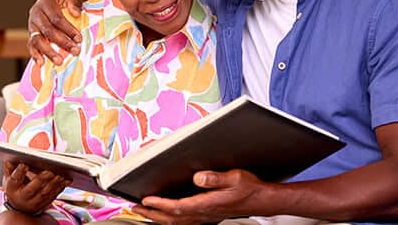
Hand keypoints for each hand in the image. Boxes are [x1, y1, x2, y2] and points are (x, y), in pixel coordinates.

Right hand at [3, 161, 70, 214]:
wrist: (19, 206)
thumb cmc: (15, 186)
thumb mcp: (8, 177)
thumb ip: (9, 167)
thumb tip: (10, 158)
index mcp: (12, 188)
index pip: (15, 180)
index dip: (20, 172)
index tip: (24, 163)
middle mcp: (23, 197)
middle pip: (32, 189)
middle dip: (41, 179)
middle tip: (50, 170)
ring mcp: (34, 202)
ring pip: (45, 193)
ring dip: (54, 183)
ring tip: (60, 174)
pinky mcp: (45, 203)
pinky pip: (53, 195)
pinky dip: (61, 187)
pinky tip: (67, 179)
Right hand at [28, 0, 82, 64]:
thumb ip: (74, 0)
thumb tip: (76, 13)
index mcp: (45, 2)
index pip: (56, 18)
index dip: (68, 29)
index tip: (79, 39)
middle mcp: (36, 13)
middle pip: (47, 30)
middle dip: (62, 42)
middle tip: (75, 51)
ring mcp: (32, 25)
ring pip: (37, 40)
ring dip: (48, 52)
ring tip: (59, 61)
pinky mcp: (31, 34)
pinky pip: (30, 45)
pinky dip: (35, 55)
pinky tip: (41, 63)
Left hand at [132, 169, 269, 223]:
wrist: (262, 200)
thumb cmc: (250, 188)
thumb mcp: (234, 177)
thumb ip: (215, 177)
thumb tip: (197, 177)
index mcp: (208, 204)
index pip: (178, 207)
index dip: (160, 205)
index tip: (145, 200)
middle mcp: (204, 214)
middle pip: (172, 219)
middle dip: (152, 214)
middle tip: (134, 208)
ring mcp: (206, 217)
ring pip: (176, 222)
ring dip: (158, 218)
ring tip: (144, 212)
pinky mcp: (208, 216)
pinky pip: (184, 222)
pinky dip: (170, 220)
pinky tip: (165, 216)